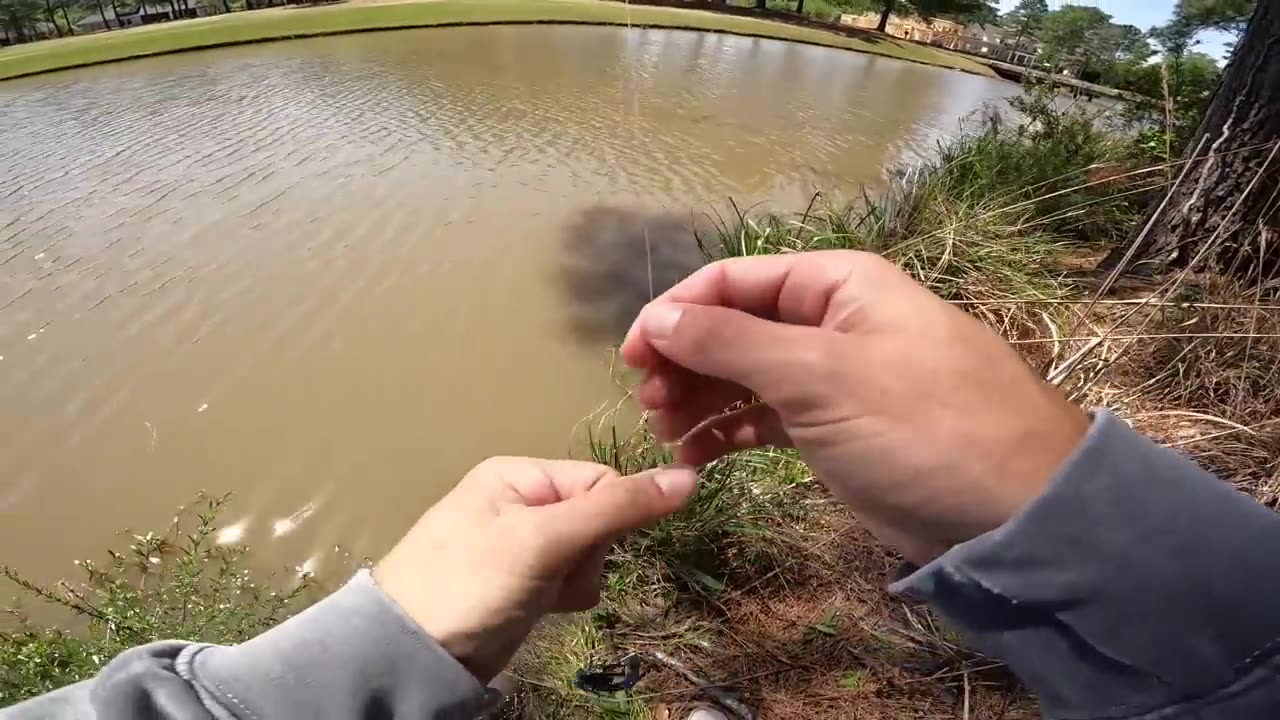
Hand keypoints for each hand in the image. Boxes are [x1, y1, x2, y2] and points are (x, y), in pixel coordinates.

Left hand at [373, 458, 696, 682]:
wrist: (413, 655)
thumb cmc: (472, 583)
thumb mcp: (545, 539)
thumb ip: (617, 508)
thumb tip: (690, 476)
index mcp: (519, 474)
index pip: (600, 481)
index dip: (610, 516)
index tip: (585, 548)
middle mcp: (521, 502)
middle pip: (598, 518)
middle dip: (589, 554)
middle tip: (554, 572)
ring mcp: (522, 545)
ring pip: (588, 554)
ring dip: (577, 579)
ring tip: (541, 594)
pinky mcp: (523, 583)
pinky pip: (569, 579)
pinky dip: (565, 596)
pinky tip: (541, 608)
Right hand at [621, 251, 1087, 563]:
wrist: (1013, 510)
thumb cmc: (917, 423)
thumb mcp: (818, 374)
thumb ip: (731, 342)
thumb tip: (659, 318)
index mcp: (835, 285)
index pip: (733, 280)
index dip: (676, 313)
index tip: (631, 358)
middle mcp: (831, 321)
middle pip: (734, 326)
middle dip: (685, 361)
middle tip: (650, 408)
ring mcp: (834, 378)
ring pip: (746, 376)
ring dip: (700, 400)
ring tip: (666, 435)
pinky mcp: (836, 430)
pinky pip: (766, 418)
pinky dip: (730, 433)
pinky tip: (696, 458)